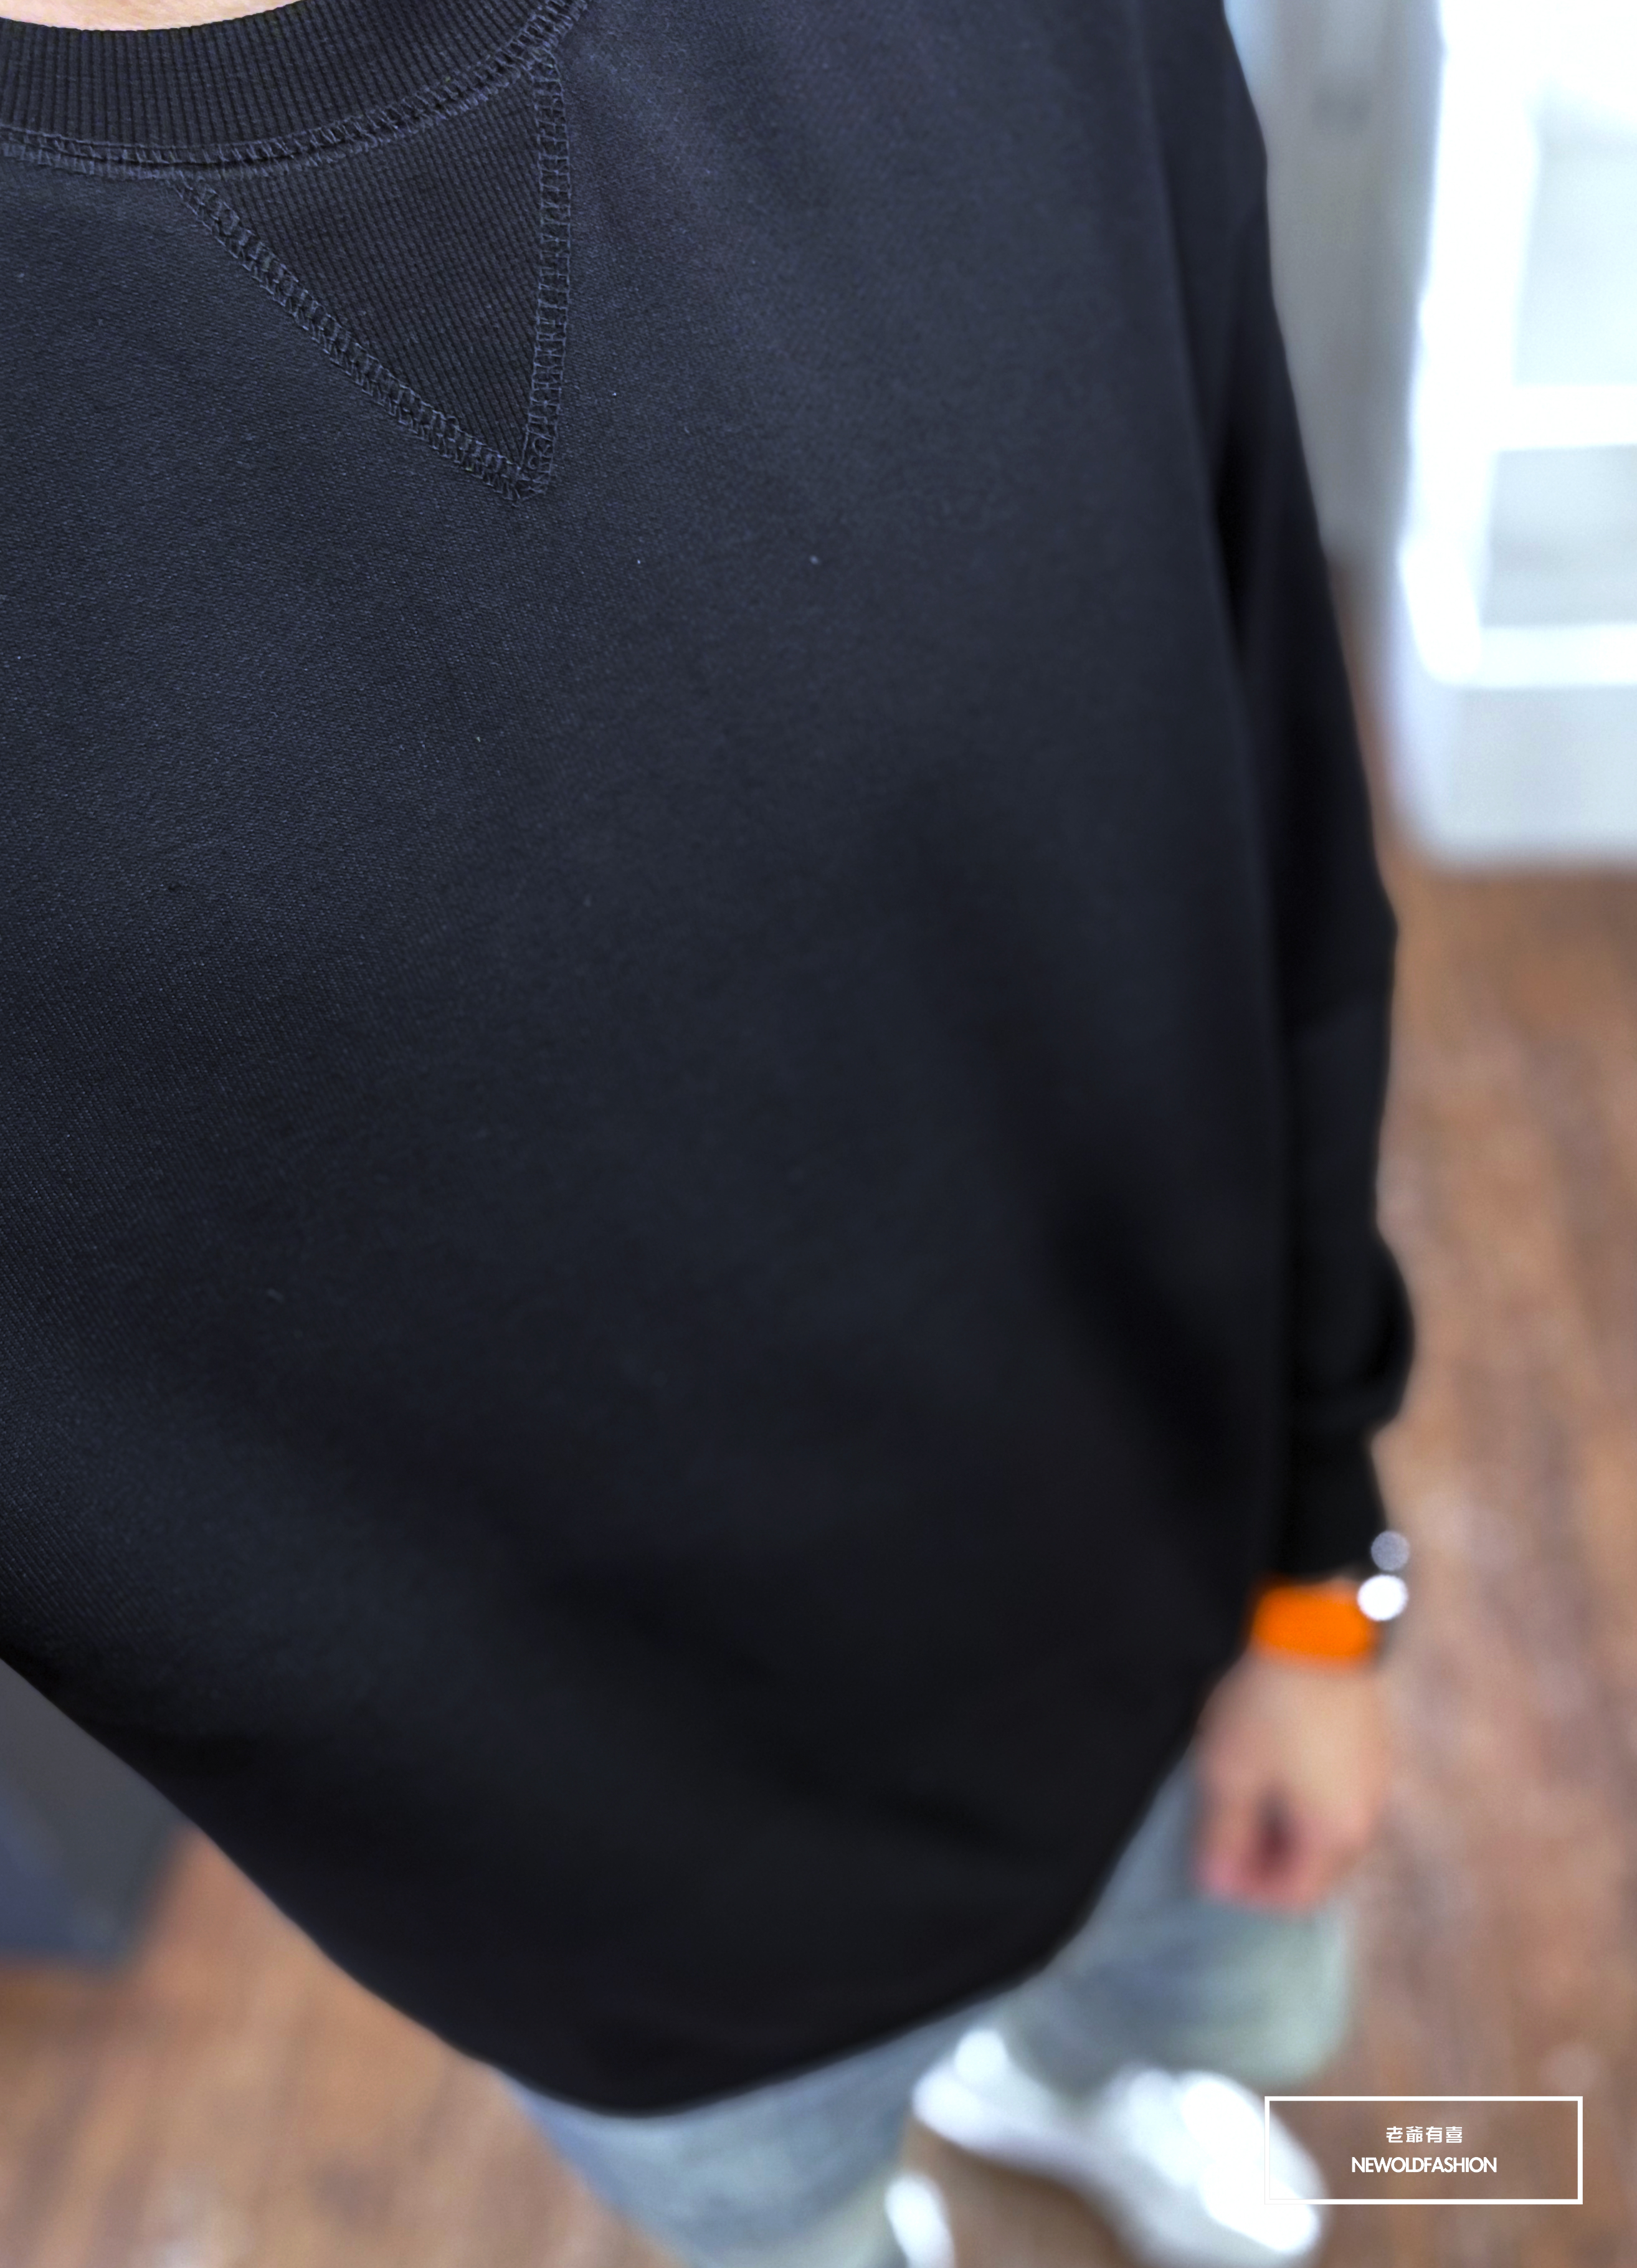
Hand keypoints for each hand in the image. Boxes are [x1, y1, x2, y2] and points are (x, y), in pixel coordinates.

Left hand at [1190, 1642, 1392, 1910]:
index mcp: (1335, 1837)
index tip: (1211, 1867)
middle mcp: (1367, 1819)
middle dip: (1268, 1865)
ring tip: (1244, 1802)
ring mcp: (1376, 1782)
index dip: (1249, 1892)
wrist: (1318, 1630)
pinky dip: (1306, 1801)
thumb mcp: (1229, 1775)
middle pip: (1317, 1870)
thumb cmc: (1267, 1708)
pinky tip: (1276, 1771)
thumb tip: (1217, 1886)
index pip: (1295, 1896)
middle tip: (1224, 1837)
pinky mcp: (1373, 1749)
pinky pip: (1339, 1797)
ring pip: (1329, 1833)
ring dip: (1287, 1832)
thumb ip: (1223, 1837)